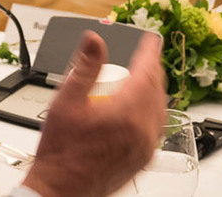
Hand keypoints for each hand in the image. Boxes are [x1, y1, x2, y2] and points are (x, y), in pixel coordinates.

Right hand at [22, 32, 167, 196]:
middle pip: (156, 89)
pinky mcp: (143, 158)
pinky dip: (154, 109)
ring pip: (160, 108)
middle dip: (153, 68)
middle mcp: (141, 131)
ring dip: (155, 88)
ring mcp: (145, 147)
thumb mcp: (65, 101)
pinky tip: (143, 105)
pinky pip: (157, 126)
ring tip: (146, 75)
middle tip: (147, 54)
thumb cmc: (61, 151)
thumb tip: (94, 40)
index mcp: (126, 114)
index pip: (146, 73)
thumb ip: (84, 67)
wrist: (61, 189)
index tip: (151, 40)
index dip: (149, 52)